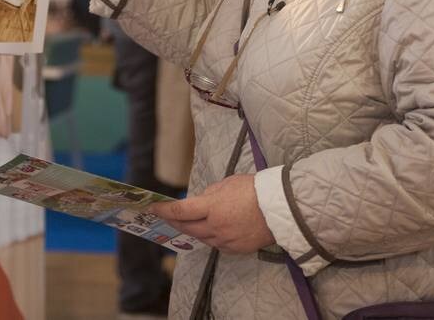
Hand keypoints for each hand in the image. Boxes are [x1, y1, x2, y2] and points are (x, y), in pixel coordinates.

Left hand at [150, 174, 274, 253]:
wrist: (280, 208)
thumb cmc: (254, 189)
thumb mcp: (227, 183)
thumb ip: (209, 194)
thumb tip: (199, 202)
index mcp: (212, 207)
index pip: (180, 211)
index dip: (164, 210)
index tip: (153, 209)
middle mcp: (215, 227)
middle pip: (187, 227)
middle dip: (174, 221)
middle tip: (166, 216)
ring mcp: (225, 240)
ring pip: (201, 237)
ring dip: (192, 229)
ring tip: (187, 222)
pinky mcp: (235, 249)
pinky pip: (216, 245)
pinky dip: (210, 237)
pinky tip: (210, 230)